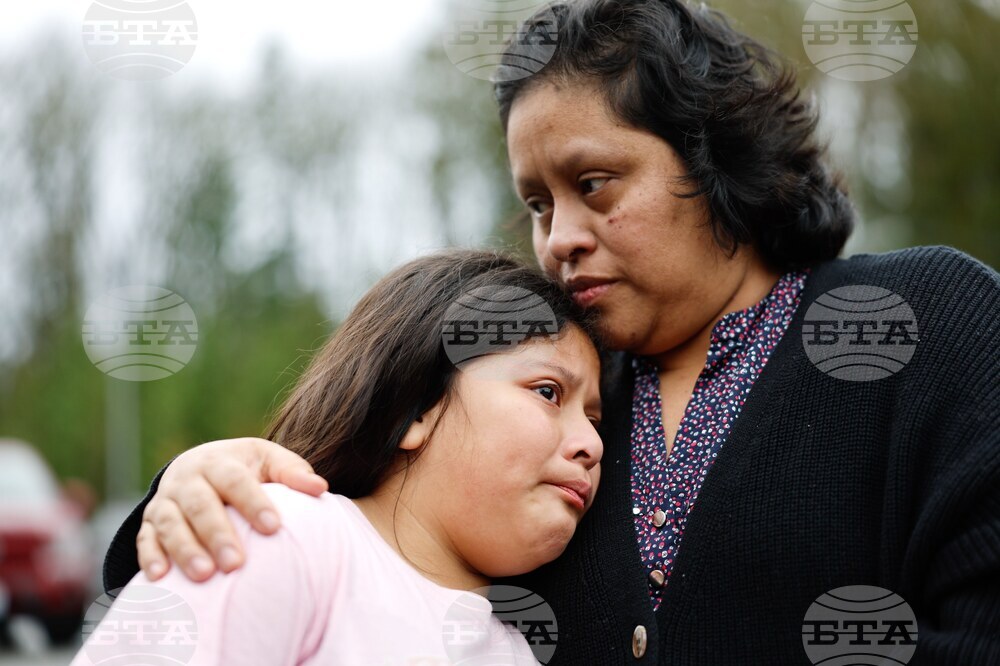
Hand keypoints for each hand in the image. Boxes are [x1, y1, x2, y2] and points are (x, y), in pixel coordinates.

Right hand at [137, 437, 327, 581]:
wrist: (197, 465)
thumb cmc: (244, 469)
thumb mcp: (268, 460)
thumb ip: (292, 472)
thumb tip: (321, 488)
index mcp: (219, 461)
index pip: (235, 481)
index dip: (253, 502)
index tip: (274, 527)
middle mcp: (188, 479)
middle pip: (200, 505)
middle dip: (217, 534)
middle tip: (236, 564)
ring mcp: (165, 502)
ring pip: (170, 524)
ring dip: (184, 550)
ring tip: (204, 575)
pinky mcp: (149, 523)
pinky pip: (145, 540)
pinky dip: (150, 557)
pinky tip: (160, 577)